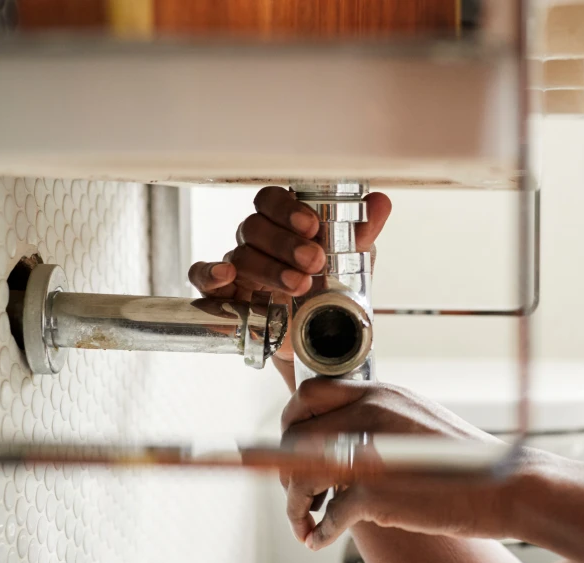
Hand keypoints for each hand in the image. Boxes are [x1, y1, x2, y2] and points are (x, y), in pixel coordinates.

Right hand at [187, 186, 391, 363]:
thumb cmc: (330, 291)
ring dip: (270, 268)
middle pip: (255, 226)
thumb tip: (380, 202)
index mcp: (285, 224)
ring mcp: (239, 266)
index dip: (287, 209)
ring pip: (240, 254)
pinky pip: (203, 277)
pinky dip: (210, 273)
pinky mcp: (225, 295)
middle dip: (285, 244)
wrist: (321, 341)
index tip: (311, 226)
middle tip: (313, 261)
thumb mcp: (352, 262)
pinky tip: (227, 276)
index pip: (272, 200)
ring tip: (300, 285)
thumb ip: (361, 232)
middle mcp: (258, 241)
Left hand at [280, 379, 527, 549]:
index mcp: (381, 393)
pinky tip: (319, 540)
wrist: (508, 487)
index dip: (291, 424)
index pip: (308, 395)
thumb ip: (380, 422)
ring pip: (300, 474)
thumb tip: (341, 438)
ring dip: (295, 505)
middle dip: (285, 469)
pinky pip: (328, 514)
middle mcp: (370, 413)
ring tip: (305, 523)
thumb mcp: (419, 422)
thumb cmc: (467, 464)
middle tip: (300, 495)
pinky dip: (318, 531)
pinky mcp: (375, 492)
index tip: (291, 450)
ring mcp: (371, 451)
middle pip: (294, 435)